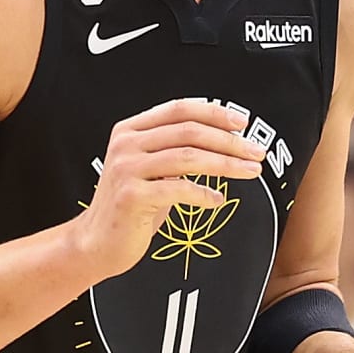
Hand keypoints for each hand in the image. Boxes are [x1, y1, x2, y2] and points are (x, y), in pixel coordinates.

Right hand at [66, 99, 268, 281]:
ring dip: (227, 165)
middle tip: (256, 152)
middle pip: (189, 132)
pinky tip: (218, 201)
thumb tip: (224, 137)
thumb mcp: (151, 168)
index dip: (214, 112)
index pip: (179, 109)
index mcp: (130, 130)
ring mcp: (126, 169)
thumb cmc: (132, 206)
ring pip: (189, 158)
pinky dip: (204, 195)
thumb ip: (175, 149)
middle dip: (229, 141)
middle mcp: (126, 144)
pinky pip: (179, 189)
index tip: (242, 123)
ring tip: (250, 172)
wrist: (96, 243)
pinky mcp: (131, 196)